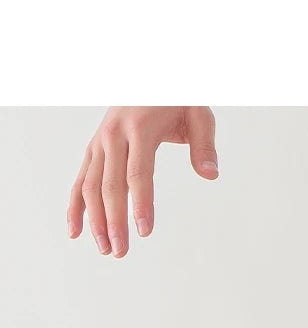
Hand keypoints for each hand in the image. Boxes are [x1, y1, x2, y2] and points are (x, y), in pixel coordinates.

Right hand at [67, 106, 217, 257]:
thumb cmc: (177, 97)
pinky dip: (76, 206)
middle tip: (121, 252)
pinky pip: (80, 180)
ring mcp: (100, 142)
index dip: (140, 203)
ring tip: (106, 249)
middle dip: (114, 220)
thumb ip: (204, 144)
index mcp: (140, 127)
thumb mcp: (198, 113)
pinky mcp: (94, 149)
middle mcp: (114, 135)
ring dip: (95, 220)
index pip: (138, 172)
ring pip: (90, 185)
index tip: (145, 230)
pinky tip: (77, 232)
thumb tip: (210, 175)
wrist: (149, 75)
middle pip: (110, 184)